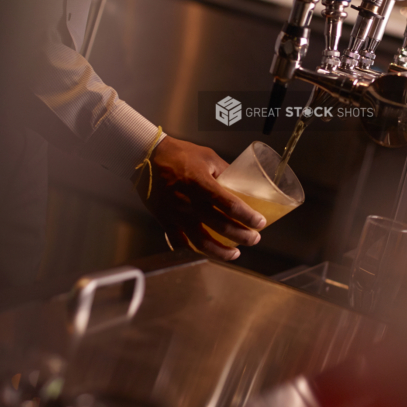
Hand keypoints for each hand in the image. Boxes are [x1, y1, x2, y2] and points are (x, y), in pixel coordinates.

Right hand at [138, 136, 265, 261]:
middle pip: (221, 227)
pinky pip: (178, 242)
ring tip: (234, 254)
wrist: (146, 156)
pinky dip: (192, 251)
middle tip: (254, 239)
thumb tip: (242, 182)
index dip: (248, 217)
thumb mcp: (207, 156)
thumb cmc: (178, 153)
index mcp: (202, 184)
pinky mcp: (165, 221)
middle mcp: (190, 203)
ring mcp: (176, 215)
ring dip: (220, 252)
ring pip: (201, 242)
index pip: (230, 205)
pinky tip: (204, 253)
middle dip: (242, 236)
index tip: (260, 223)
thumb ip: (225, 171)